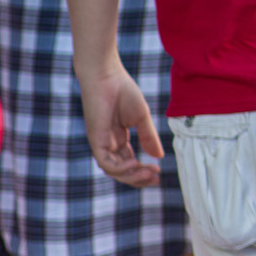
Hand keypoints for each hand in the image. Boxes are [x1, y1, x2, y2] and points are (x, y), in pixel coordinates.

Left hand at [77, 67, 163, 188]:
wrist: (106, 76)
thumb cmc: (123, 91)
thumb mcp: (141, 118)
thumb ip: (148, 137)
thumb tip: (159, 156)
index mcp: (118, 138)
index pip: (129, 162)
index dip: (143, 170)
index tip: (159, 172)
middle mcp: (108, 143)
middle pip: (121, 170)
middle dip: (137, 178)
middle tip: (156, 179)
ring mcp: (101, 142)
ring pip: (113, 170)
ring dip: (131, 175)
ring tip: (149, 171)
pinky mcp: (95, 139)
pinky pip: (106, 162)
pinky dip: (120, 168)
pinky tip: (136, 163)